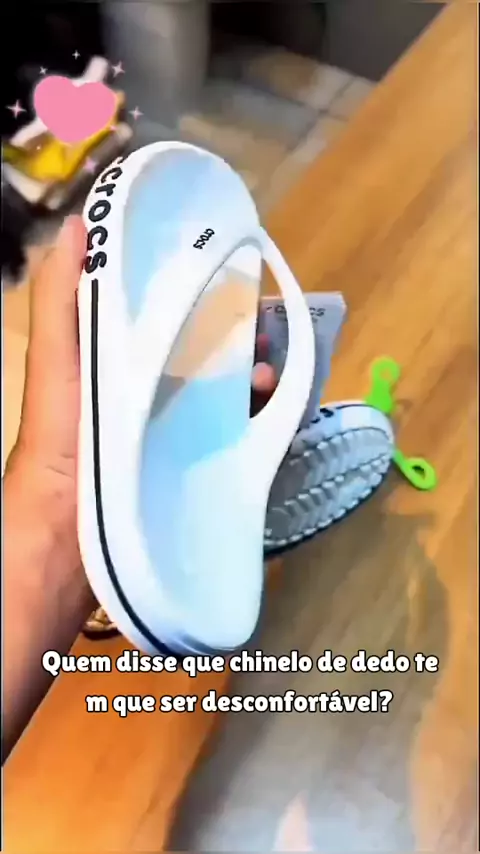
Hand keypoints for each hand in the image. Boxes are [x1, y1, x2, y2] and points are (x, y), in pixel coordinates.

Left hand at [7, 215, 276, 583]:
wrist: (73, 535)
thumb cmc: (63, 438)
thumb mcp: (57, 362)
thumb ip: (60, 302)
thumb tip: (78, 225)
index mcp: (118, 358)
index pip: (160, 310)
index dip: (190, 285)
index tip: (220, 263)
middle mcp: (149, 386)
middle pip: (200, 343)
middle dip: (232, 325)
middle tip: (259, 316)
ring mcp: (175, 424)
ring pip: (223, 382)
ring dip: (249, 363)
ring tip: (267, 358)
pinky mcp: (196, 456)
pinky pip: (235, 423)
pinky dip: (256, 405)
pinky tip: (267, 394)